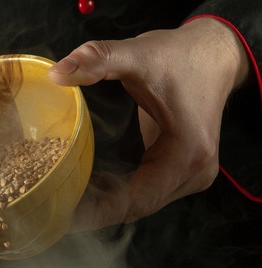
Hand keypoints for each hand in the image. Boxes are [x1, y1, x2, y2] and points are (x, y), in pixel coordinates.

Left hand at [49, 18, 249, 230]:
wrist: (214, 53)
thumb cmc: (179, 56)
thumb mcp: (138, 54)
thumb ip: (98, 60)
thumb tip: (56, 73)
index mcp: (188, 153)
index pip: (139, 199)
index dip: (100, 210)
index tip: (63, 213)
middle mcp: (195, 172)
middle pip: (139, 207)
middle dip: (97, 211)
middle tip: (54, 208)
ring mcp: (192, 175)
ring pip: (142, 203)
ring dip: (105, 204)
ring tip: (64, 199)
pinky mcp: (182, 171)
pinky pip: (146, 191)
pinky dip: (117, 192)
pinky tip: (87, 186)